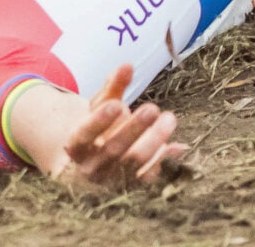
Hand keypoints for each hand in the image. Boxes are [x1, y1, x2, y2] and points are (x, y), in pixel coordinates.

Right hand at [62, 64, 186, 186]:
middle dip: (134, 128)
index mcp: (76, 146)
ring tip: (169, 118)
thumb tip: (127, 64)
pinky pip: (149, 177)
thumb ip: (113, 86)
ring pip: (134, 163)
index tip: (117, 104)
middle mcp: (91, 167)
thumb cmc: (98, 129)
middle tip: (153, 108)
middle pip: (113, 149)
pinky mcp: (131, 189)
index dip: (99, 121)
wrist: (92, 167)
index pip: (84, 135)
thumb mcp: (100, 106)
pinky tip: (178, 146)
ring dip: (154, 140)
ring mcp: (111, 181)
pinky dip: (164, 160)